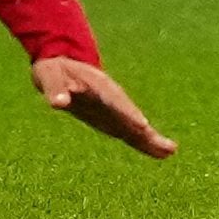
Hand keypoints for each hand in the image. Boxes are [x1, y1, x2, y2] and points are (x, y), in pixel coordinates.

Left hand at [34, 57, 174, 156]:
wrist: (63, 66)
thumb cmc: (54, 71)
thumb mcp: (49, 75)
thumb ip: (54, 89)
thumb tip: (59, 104)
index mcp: (98, 85)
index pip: (114, 100)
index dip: (127, 112)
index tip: (142, 125)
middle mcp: (111, 98)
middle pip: (131, 116)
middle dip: (146, 131)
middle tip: (167, 146)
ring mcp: (114, 109)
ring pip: (134, 127)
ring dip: (150, 139)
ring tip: (170, 151)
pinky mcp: (113, 118)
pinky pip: (130, 131)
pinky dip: (143, 142)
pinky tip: (161, 153)